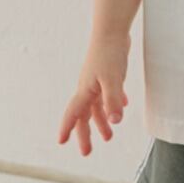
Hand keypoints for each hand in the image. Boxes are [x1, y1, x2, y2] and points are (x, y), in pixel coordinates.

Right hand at [58, 32, 129, 156]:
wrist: (112, 30)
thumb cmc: (110, 54)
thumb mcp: (113, 80)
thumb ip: (113, 100)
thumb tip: (114, 122)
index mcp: (85, 90)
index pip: (74, 114)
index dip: (67, 128)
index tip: (61, 142)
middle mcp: (87, 88)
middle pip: (84, 115)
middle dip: (85, 134)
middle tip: (86, 152)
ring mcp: (96, 81)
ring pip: (96, 107)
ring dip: (101, 122)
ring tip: (109, 136)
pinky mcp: (106, 74)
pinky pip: (107, 94)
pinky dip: (112, 104)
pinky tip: (122, 108)